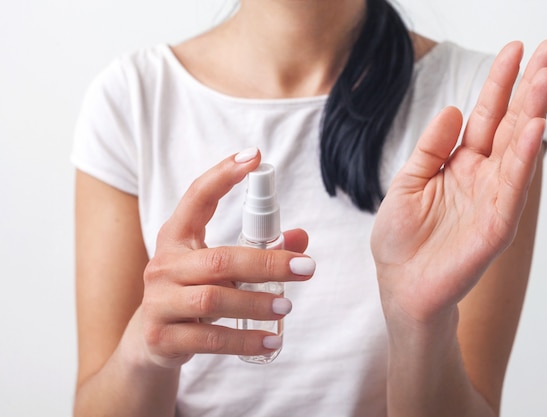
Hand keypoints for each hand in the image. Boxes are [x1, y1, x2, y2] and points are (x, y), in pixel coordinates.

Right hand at [139, 149, 314, 367]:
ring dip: (256, 303)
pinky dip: (244, 341)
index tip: (253, 157)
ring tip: (287, 305)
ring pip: (213, 300)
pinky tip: (272, 340)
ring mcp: (159, 303)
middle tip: (306, 267)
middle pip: (219, 260)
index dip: (221, 175)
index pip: (195, 198)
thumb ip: (256, 252)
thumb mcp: (218, 269)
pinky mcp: (163, 339)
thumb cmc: (191, 293)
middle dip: (266, 262)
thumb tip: (301, 240)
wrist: (151, 343)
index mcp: (176, 238)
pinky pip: (209, 340)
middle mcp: (164, 266)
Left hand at [371, 40, 546, 324]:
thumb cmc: (401, 240)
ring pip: (519, 148)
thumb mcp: (407, 183)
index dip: (499, 83)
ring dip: (534, 111)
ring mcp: (493, 199)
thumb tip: (454, 110)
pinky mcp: (497, 224)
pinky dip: (525, 156)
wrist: (401, 285)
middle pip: (511, 124)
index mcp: (460, 164)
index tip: (514, 50)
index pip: (485, 116)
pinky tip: (534, 126)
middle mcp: (482, 176)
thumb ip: (431, 148)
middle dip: (530, 86)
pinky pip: (513, 186)